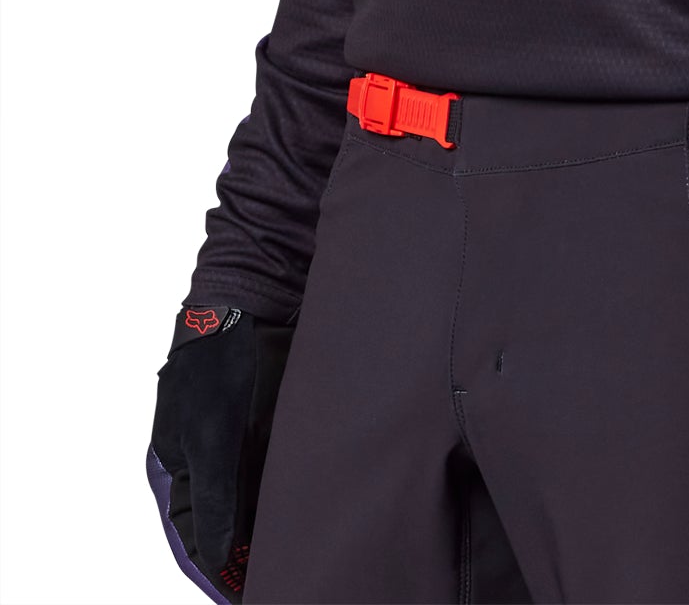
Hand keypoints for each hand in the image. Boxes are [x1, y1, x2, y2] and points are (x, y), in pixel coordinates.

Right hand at [147, 305, 292, 599]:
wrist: (255, 298)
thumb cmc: (218, 366)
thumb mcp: (212, 436)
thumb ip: (214, 498)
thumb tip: (219, 558)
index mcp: (181, 471)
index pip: (197, 541)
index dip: (220, 573)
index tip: (247, 597)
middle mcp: (214, 466)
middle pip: (231, 529)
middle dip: (254, 558)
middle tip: (286, 582)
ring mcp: (246, 448)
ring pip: (261, 506)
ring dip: (280, 530)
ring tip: (308, 559)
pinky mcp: (279, 429)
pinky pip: (287, 476)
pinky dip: (300, 498)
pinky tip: (323, 515)